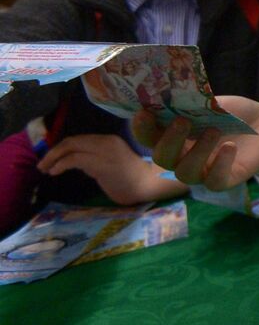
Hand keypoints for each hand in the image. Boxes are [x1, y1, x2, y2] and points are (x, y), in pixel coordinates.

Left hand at [37, 134, 186, 204]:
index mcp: (108, 140)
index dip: (61, 148)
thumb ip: (95, 158)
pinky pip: (74, 159)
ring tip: (45, 169)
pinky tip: (54, 172)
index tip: (50, 159)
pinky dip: (60, 164)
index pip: (78, 139)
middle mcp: (106, 141)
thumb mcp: (110, 162)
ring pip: (70, 147)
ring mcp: (104, 151)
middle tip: (42, 164)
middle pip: (71, 141)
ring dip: (53, 158)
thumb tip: (74, 161)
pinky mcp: (101, 163)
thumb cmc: (131, 179)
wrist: (149, 185)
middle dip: (53, 152)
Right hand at [132, 96, 258, 190]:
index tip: (144, 112)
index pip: (149, 137)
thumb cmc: (232, 112)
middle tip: (182, 121)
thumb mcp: (211, 103)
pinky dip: (220, 165)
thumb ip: (190, 103)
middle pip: (163, 159)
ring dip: (197, 152)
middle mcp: (183, 157)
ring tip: (214, 130)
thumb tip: (168, 93)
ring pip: (186, 173)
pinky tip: (229, 146)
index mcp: (174, 136)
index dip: (142, 128)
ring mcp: (203, 171)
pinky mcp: (225, 180)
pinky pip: (214, 182)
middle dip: (169, 141)